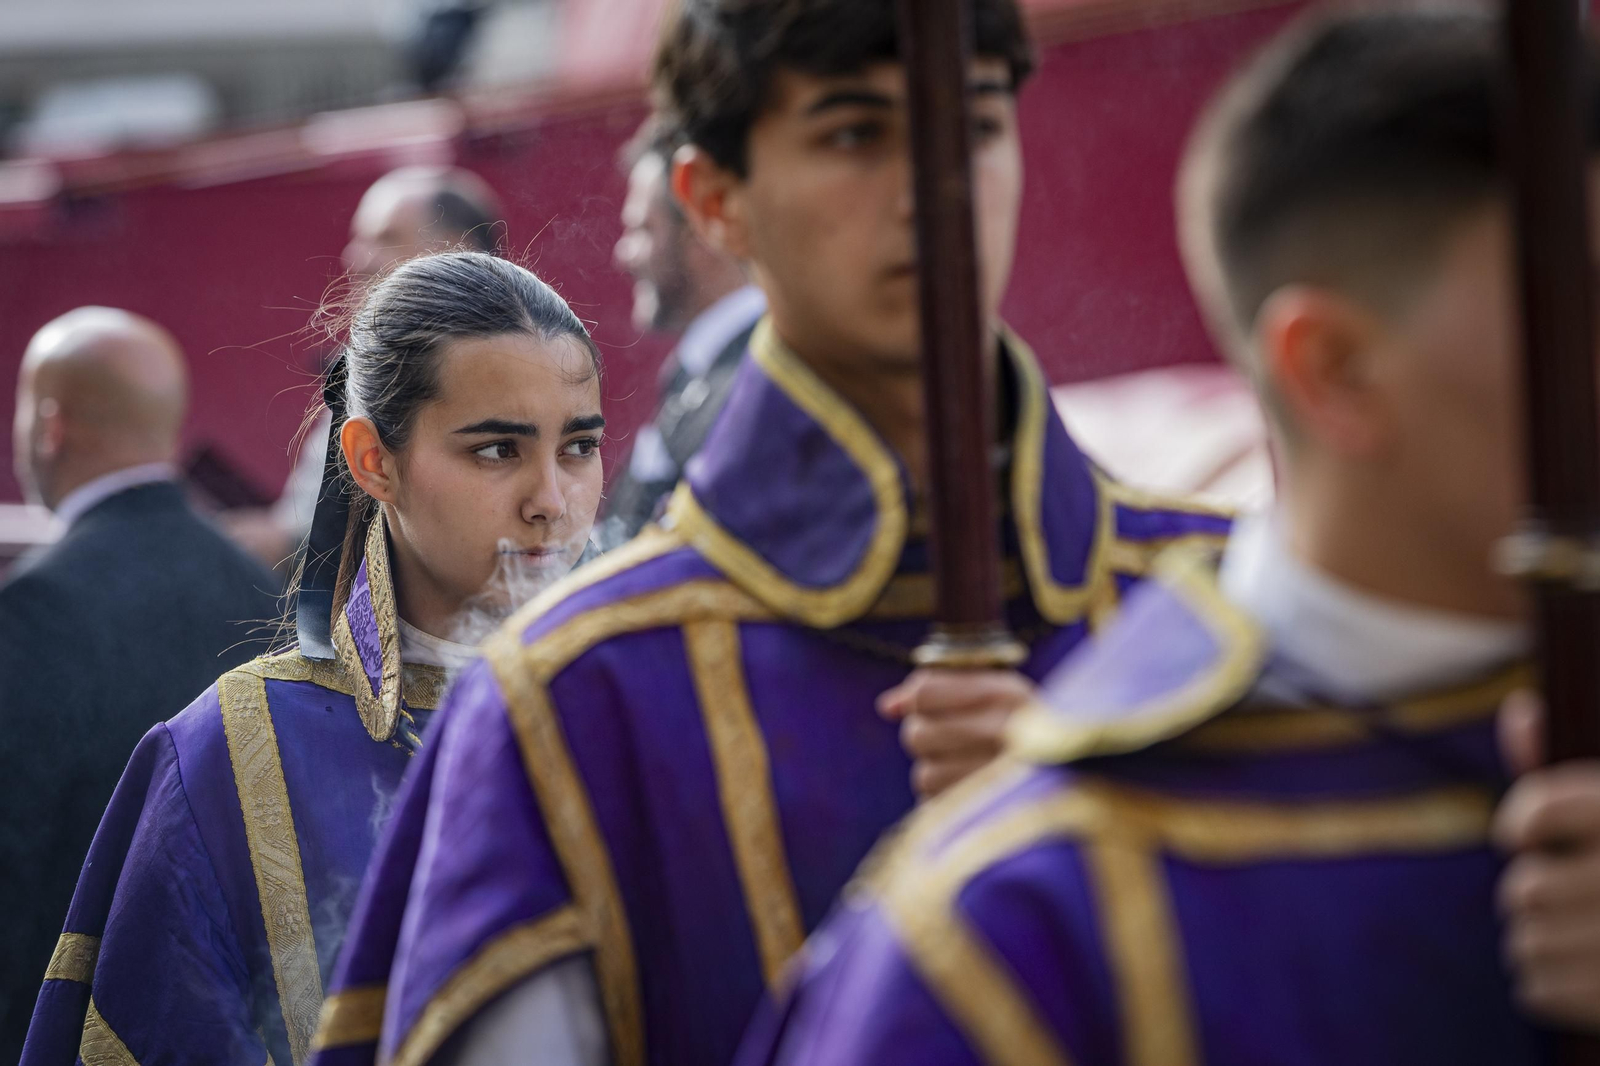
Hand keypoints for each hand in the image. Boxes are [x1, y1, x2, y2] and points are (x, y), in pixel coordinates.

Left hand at [877, 668, 1036, 799]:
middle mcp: (1005, 731)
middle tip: (958, 742)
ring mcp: (998, 776)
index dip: (919, 700)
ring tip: (973, 771)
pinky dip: (950, 803)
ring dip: (939, 775)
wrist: (1087, 784)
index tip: (932, 707)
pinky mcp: (990, 815)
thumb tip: (887, 707)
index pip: (924, 692)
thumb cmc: (1028, 732)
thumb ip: (939, 691)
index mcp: (1008, 693)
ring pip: (924, 775)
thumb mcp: (997, 697)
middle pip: (916, 734)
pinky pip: (938, 807)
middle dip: (928, 739)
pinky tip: (978, 794)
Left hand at [1494, 691, 1599, 1030]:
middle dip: (1533, 893)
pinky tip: (1577, 974)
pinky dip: (1544, 984)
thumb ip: (1573, 769)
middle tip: (1562, 895)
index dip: (1523, 823)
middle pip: (1526, 889)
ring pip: (1526, 941)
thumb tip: (1521, 713)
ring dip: (1534, 941)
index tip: (1528, 835)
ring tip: (1572, 935)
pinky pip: (1539, 990)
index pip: (1541, 812)